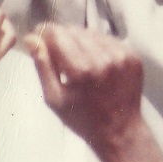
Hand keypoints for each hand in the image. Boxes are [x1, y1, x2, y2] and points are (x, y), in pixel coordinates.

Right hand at [23, 24, 144, 153]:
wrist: (120, 131)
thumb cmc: (82, 118)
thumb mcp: (54, 98)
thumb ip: (42, 65)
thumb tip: (30, 38)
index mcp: (81, 70)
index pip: (57, 34)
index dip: (44, 32)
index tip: (38, 36)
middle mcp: (103, 59)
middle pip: (73, 30)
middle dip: (61, 37)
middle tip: (57, 54)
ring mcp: (121, 56)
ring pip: (90, 33)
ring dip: (79, 41)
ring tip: (77, 61)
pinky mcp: (132, 56)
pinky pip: (107, 40)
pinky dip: (97, 46)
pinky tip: (93, 63)